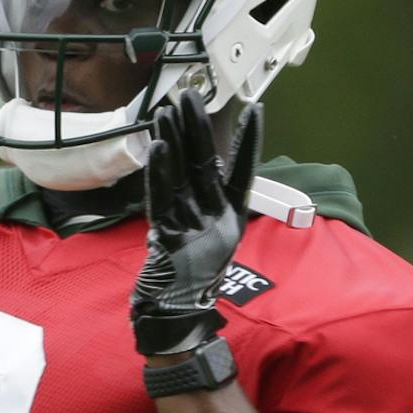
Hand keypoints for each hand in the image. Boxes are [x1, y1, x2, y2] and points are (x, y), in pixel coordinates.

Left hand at [131, 91, 257, 356]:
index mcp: (231, 220)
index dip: (250, 142)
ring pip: (182, 176)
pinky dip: (158, 171)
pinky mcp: (169, 238)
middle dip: (198, 128)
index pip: (244, 173)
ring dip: (174, 140)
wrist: (177, 317)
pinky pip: (162, 198)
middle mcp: (216, 222)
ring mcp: (193, 230)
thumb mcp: (207, 239)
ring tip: (169, 109)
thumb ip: (204, 206)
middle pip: (207, 166)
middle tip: (190, 95)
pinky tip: (156, 146)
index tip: (256, 110)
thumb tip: (197, 167)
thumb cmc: (189, 276)